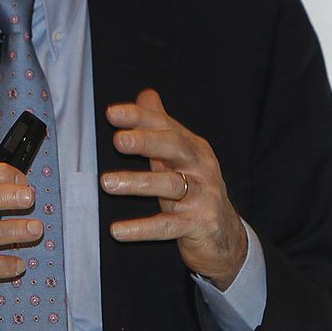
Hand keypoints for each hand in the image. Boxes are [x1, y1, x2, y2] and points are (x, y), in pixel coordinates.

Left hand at [102, 88, 247, 287]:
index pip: (165, 126)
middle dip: (147, 141)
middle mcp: (201, 167)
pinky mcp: (200, 224)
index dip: (140, 118)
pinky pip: (167, 226)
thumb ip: (161, 129)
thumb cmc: (194, 191)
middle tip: (118, 140)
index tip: (112, 113)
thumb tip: (146, 94)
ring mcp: (203, 196)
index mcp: (193, 147)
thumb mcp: (179, 159)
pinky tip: (117, 230)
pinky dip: (142, 229)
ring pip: (170, 185)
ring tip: (106, 182)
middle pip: (175, 147)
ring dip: (138, 182)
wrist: (224, 236)